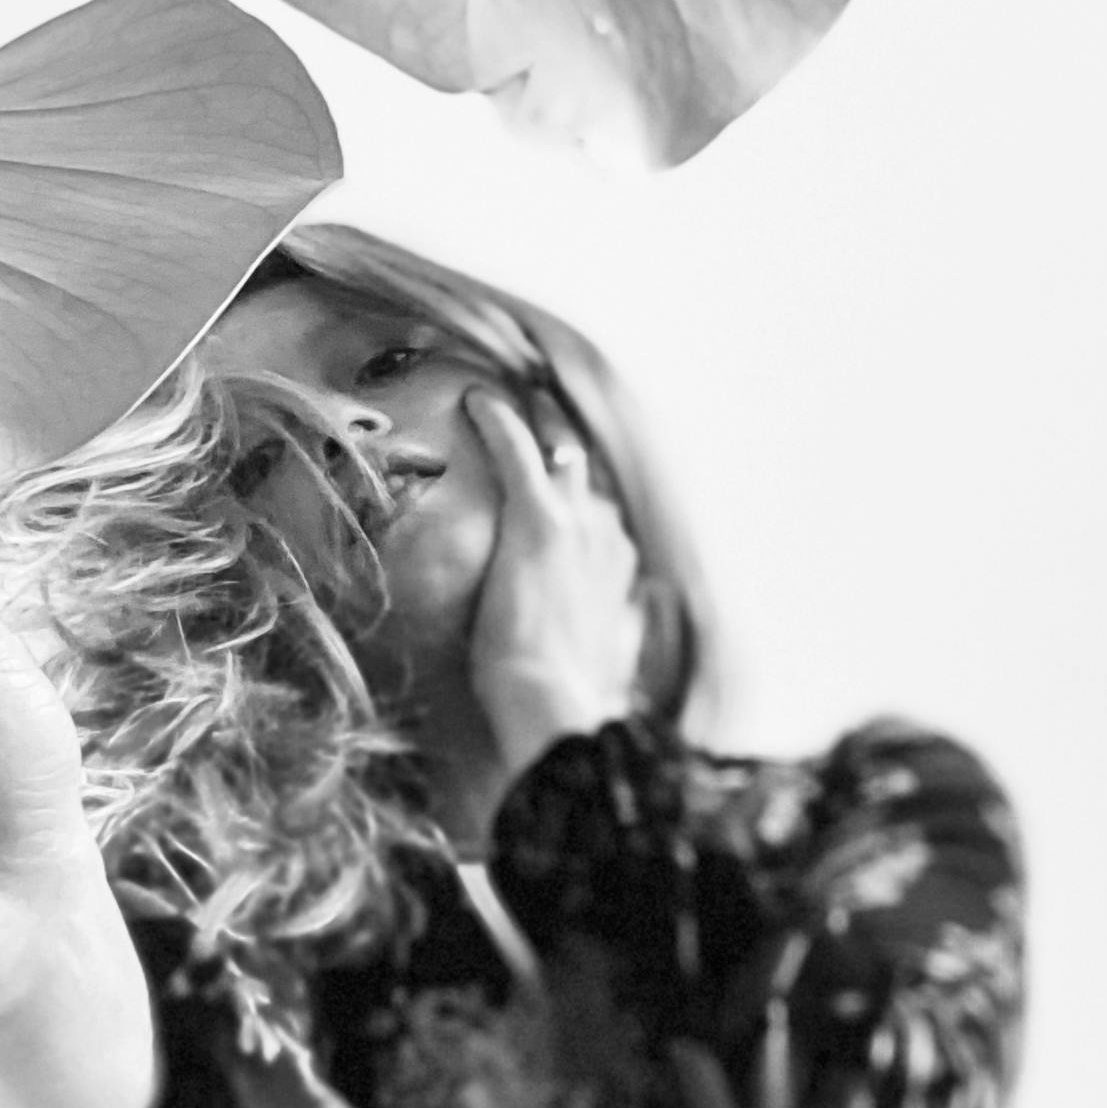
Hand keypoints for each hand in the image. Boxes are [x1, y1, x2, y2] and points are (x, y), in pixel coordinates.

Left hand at [463, 385, 645, 782]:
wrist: (556, 709)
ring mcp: (576, 526)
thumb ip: (622, 632)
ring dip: (531, 424)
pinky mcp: (538, 520)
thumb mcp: (609, 663)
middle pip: (583, 474)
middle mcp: (608, 538)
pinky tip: (474, 400)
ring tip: (500, 398)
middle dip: (559, 444)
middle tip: (531, 416)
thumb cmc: (571, 701)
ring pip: (555, 451)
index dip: (575, 497)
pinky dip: (497, 422)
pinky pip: (517, 451)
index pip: (599, 517)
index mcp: (621, 571)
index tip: (554, 483)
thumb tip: (632, 623)